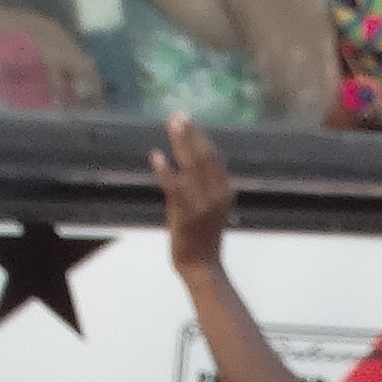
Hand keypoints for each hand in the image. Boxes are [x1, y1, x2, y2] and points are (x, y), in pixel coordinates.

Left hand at [155, 115, 239, 271]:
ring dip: (180, 143)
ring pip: (191, 165)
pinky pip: (174, 186)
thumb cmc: (204, 237)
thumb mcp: (213, 207)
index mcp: (226, 191)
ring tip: (171, 125)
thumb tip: (194, 162)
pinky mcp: (185, 213)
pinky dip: (165, 170)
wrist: (202, 265)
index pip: (213, 157)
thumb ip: (208, 186)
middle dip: (191, 133)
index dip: (200, 136)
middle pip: (204, 155)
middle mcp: (217, 194)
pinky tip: (156, 156)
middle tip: (178, 115)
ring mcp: (202, 203)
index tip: (189, 121)